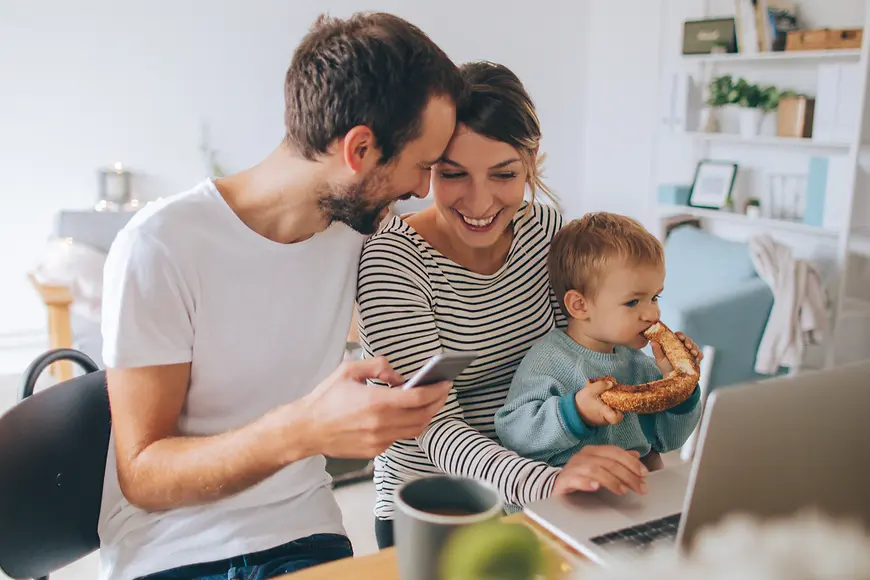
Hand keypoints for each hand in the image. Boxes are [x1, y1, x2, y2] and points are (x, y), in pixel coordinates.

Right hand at [294, 357, 451, 458]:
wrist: (307, 429)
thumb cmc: (325, 399)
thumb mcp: (348, 370)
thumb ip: (377, 366)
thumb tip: (398, 375)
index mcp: (376, 402)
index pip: (418, 398)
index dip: (436, 390)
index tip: (444, 383)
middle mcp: (380, 423)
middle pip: (422, 415)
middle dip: (437, 402)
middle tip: (442, 391)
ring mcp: (379, 440)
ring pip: (415, 429)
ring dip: (426, 416)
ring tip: (429, 403)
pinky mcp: (375, 450)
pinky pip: (399, 437)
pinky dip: (407, 425)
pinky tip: (405, 415)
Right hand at [553, 445, 648, 495]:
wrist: (554, 486)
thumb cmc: (580, 478)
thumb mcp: (601, 468)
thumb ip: (617, 461)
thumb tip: (635, 454)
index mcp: (593, 451)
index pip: (615, 452)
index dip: (631, 462)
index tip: (644, 474)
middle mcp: (583, 456)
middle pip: (608, 462)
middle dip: (627, 475)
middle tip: (640, 487)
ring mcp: (573, 467)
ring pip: (595, 469)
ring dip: (612, 480)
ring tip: (623, 490)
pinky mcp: (564, 480)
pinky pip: (575, 479)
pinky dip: (587, 482)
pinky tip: (596, 487)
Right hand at [574, 378, 622, 426]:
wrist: (572, 411)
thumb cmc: (581, 402)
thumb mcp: (590, 390)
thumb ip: (601, 385)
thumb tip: (611, 383)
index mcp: (604, 412)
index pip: (617, 418)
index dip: (620, 412)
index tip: (618, 403)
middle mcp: (605, 419)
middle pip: (617, 415)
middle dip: (617, 406)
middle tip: (613, 397)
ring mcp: (602, 421)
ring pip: (612, 415)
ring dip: (611, 407)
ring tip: (606, 398)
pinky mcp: (599, 421)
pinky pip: (607, 415)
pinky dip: (607, 409)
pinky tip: (602, 402)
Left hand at [651, 332, 702, 375]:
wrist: (673, 380)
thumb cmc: (666, 367)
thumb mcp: (660, 359)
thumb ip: (657, 350)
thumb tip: (652, 341)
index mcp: (674, 344)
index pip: (678, 335)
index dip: (680, 335)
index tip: (680, 337)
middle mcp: (683, 347)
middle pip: (688, 340)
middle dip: (689, 341)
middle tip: (688, 346)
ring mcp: (690, 353)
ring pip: (695, 346)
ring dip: (695, 348)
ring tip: (693, 353)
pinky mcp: (696, 360)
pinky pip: (700, 355)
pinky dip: (700, 355)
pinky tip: (698, 357)